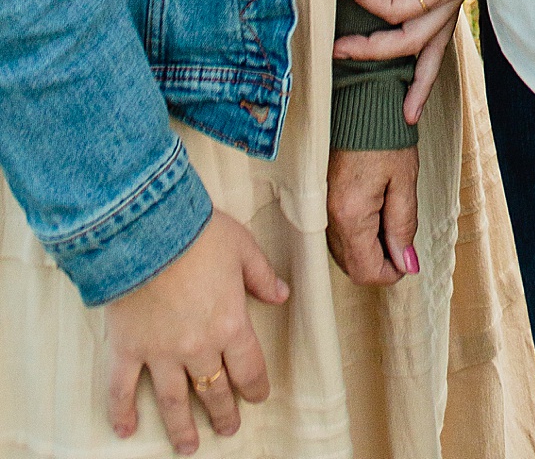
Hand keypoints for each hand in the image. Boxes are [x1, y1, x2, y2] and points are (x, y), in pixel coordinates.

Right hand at [104, 210, 288, 452]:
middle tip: (227, 429)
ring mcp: (161, 353)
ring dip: (181, 428)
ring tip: (188, 447)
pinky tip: (124, 431)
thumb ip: (262, 276)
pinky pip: (122, 388)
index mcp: (230, 324)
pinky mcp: (128, 348)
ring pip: (174, 401)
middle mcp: (198, 347)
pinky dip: (121, 412)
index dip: (255, 387)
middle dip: (223, 412)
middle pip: (214, 390)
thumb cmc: (199, 233)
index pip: (248, 368)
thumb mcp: (243, 248)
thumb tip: (281, 295)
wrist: (149, 229)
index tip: (257, 398)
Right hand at [325, 146, 420, 285]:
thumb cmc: (385, 137)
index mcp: (351, 215)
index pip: (366, 271)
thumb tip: (406, 264)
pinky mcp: (321, 200)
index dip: (391, 273)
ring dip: (369, 250)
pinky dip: (358, 235)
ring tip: (391, 220)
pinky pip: (337, 234)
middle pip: (352, 266)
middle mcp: (330, 218)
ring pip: (344, 253)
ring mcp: (322, 209)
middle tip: (403, 240)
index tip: (409, 261)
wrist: (360, 102)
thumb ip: (404, 225)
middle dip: (380, 262)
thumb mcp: (405, 181)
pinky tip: (376, 213)